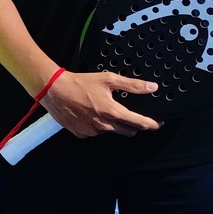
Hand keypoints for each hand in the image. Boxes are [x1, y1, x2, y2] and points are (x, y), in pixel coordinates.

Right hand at [41, 70, 160, 138]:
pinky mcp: (82, 134)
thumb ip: (132, 85)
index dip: (151, 124)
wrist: (54, 91)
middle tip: (128, 115)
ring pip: (111, 131)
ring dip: (112, 124)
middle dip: (132, 125)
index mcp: (113, 112)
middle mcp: (104, 125)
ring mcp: (92, 131)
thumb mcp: (108, 79)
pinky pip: (95, 133)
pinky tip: (90, 114)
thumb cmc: (80, 83)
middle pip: (128, 131)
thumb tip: (151, 87)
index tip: (157, 124)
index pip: (139, 123)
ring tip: (102, 109)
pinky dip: (97, 126)